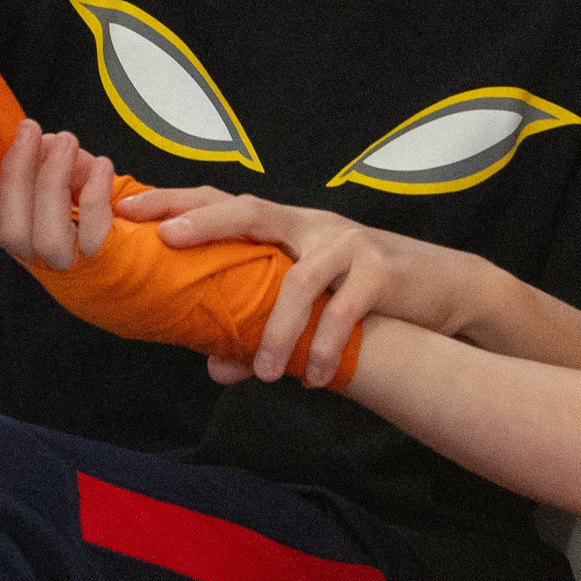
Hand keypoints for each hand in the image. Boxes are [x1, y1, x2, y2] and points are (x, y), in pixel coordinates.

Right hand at [0, 120, 115, 269]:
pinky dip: (94, 194)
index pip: (0, 216)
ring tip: (66, 142)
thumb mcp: (76, 185)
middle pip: (12, 230)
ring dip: (52, 182)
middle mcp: (41, 260)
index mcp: (25, 240)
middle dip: (19, 174)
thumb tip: (46, 142)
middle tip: (34, 131)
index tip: (23, 132)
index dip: (8, 174)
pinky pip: (92, 234)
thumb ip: (58, 165)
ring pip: (47, 238)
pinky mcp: (103, 266)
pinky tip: (102, 166)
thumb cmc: (106, 219)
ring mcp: (70, 267)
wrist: (143, 260)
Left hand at [117, 187, 494, 387]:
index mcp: (289, 228)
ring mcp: (349, 244)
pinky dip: (325, 347)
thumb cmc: (368, 294)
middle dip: (205, 222)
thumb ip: (261, 332)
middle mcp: (314, 226)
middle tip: (168, 241)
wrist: (449, 288)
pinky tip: (315, 378)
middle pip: (251, 210)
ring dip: (276, 330)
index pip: (225, 203)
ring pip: (298, 280)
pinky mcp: (382, 271)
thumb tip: (214, 368)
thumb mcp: (313, 309)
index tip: (131, 207)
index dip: (179, 202)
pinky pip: (344, 311)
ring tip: (263, 374)